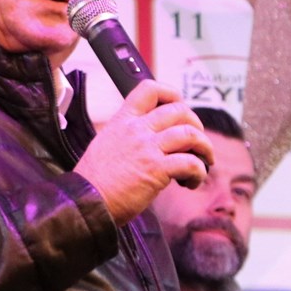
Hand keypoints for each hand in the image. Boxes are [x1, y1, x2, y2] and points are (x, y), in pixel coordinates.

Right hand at [75, 81, 213, 225]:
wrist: (87, 201)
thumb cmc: (95, 181)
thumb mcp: (106, 145)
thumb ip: (127, 137)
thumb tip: (149, 142)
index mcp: (122, 121)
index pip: (149, 89)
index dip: (171, 93)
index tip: (180, 107)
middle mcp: (136, 129)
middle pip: (179, 111)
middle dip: (196, 125)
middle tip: (197, 142)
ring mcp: (147, 148)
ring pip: (190, 134)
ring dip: (204, 148)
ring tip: (204, 161)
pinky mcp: (156, 169)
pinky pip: (190, 163)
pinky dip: (198, 172)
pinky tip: (192, 182)